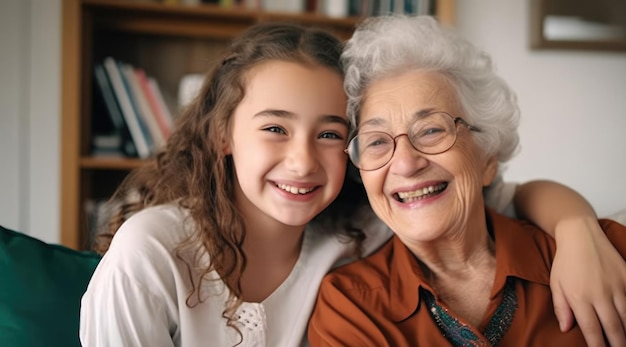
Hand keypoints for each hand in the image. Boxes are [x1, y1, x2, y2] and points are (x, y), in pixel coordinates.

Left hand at [551, 217, 625, 346]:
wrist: (580, 235)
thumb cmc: (565, 262)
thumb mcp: (556, 284)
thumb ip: (561, 307)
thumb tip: (566, 328)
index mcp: (579, 297)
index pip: (592, 330)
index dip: (598, 346)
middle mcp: (600, 293)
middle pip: (614, 328)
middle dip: (618, 344)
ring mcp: (617, 285)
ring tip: (624, 341)